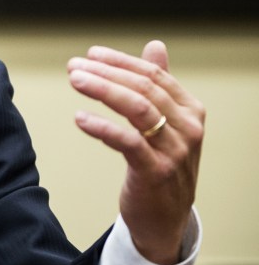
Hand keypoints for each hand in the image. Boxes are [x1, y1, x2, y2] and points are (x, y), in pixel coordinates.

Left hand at [68, 41, 204, 264]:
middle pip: (143, 88)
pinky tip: (79, 118)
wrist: (164, 219)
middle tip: (74, 66)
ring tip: (75, 80)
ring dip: (102, 90)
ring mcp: (174, 150)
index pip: (153, 75)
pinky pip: (127, 142)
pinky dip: (102, 127)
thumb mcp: (166, 123)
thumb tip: (155, 46)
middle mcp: (188, 128)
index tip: (90, 54)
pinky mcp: (156, 172)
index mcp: (190, 110)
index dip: (120, 61)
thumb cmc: (161, 165)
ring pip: (137, 108)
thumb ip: (159, 85)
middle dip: (106, 72)